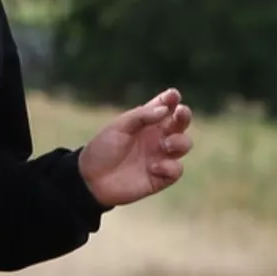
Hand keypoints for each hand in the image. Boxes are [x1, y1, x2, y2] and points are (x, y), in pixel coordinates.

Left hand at [77, 90, 193, 207]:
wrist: (92, 180)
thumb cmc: (103, 149)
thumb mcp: (119, 127)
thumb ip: (142, 116)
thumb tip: (166, 111)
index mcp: (147, 122)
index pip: (165, 106)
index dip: (172, 99)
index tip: (173, 96)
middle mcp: (158, 137)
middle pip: (180, 122)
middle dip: (184, 115)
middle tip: (180, 113)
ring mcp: (161, 156)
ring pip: (184, 144)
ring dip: (180, 142)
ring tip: (164, 145)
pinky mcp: (161, 177)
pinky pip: (177, 169)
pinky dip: (170, 166)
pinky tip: (153, 167)